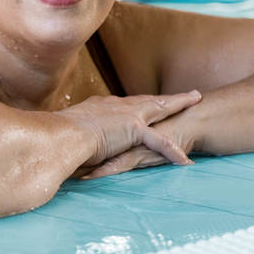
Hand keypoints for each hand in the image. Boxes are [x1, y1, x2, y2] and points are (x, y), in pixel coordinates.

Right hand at [56, 90, 201, 170]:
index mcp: (102, 107)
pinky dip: (172, 151)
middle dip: (169, 97)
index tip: (149, 102)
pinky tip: (185, 160)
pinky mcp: (133, 128)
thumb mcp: (70, 133)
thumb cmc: (57, 138)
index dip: (141, 103)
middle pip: (149, 99)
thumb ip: (77, 137)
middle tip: (188, 93)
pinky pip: (159, 141)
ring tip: (196, 100)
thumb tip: (69, 145)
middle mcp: (116, 106)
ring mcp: (126, 115)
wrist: (60, 136)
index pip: (127, 104)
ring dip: (180, 104)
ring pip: (160, 108)